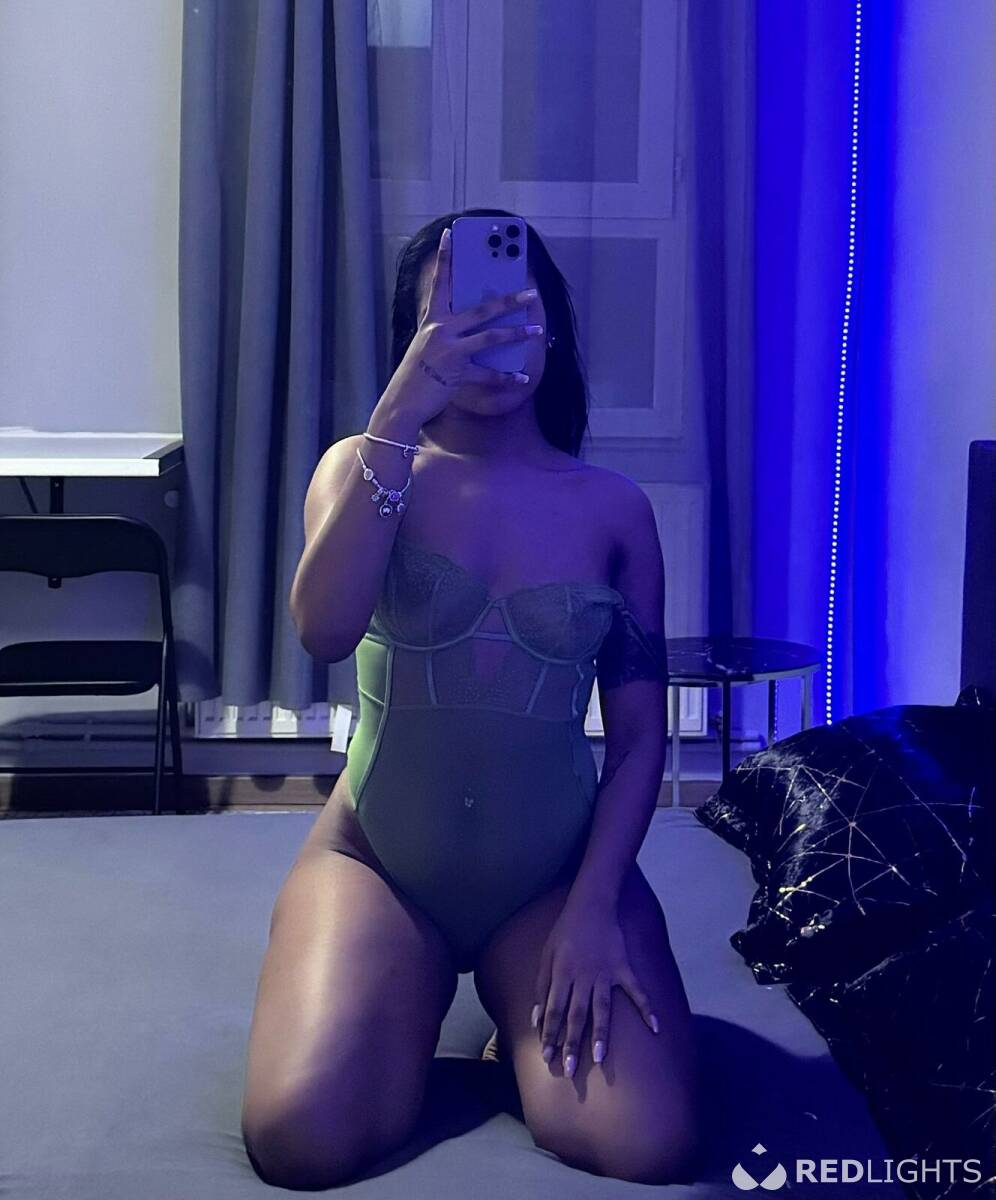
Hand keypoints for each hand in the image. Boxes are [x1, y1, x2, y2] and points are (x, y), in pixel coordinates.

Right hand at [388, 225, 544, 423]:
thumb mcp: (426, 343)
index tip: (450, 234)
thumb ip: (443, 328)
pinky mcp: (458, 374)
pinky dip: (507, 378)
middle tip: (530, 293)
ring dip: (517, 333)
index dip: (445, 258)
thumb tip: (469, 319)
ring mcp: (450, 352)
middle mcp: (442, 331)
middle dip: (509, 301)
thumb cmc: (416, 373)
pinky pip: (489, 374)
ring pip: (491, 338)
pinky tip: (522, 378)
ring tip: (537, 330)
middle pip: (481, 310)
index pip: (439, 283)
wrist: (403, 402)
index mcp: (432, 320)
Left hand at [531, 897, 659, 1077]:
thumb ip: (541, 988)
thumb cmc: (565, 932)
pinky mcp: (624, 968)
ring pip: (602, 1009)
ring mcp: (605, 974)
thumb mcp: (546, 956)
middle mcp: (583, 977)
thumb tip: (536, 1019)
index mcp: (561, 974)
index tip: (548, 1058)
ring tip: (600, 1058)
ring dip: (600, 1034)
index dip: (550, 1035)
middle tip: (569, 1069)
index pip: (554, 1011)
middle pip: (576, 1015)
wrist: (592, 904)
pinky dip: (647, 1009)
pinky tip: (655, 1028)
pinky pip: (637, 991)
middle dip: (571, 1043)